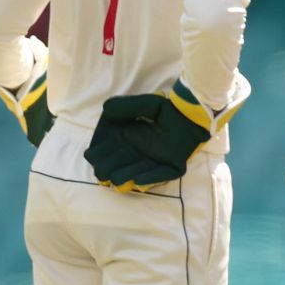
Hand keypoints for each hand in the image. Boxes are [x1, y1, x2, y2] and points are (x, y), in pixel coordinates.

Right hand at [84, 94, 207, 189]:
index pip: (101, 154)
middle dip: (105, 170)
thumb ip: (124, 105)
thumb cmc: (165, 109)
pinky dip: (148, 179)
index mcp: (125, 141)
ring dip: (122, 177)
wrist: (191, 112)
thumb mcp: (142, 104)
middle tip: (104, 169)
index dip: (95, 157)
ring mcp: (154, 163)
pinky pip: (161, 176)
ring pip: (130, 178)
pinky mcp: (173, 167)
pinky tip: (137, 180)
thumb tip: (106, 108)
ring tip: (117, 176)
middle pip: (111, 170)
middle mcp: (136, 155)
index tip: (94, 154)